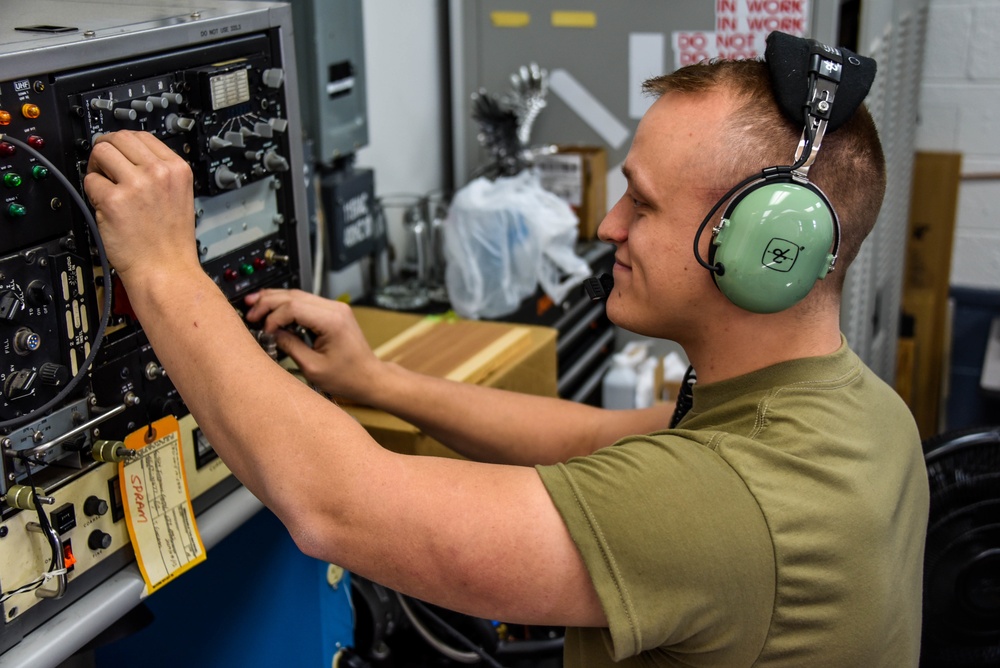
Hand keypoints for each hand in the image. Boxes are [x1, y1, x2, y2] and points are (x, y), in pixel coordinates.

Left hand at [83, 131, 199, 281]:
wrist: (167, 271)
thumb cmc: (171, 243)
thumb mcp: (179, 196)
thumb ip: (159, 173)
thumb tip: (129, 157)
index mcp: (178, 169)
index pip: (142, 136)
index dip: (124, 144)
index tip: (118, 153)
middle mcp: (159, 173)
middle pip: (119, 138)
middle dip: (107, 150)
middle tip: (104, 167)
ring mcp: (136, 185)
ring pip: (101, 152)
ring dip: (96, 167)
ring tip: (104, 186)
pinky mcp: (114, 200)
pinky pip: (90, 181)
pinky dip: (92, 192)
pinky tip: (105, 206)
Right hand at [244, 289, 382, 401]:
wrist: (369, 377)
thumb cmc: (348, 376)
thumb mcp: (313, 367)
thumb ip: (290, 346)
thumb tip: (271, 333)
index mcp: (332, 321)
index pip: (293, 307)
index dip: (273, 317)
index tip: (264, 330)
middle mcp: (335, 309)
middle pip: (294, 295)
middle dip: (268, 301)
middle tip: (250, 311)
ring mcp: (335, 308)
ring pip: (298, 295)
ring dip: (275, 299)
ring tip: (254, 304)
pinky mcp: (333, 312)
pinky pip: (306, 302)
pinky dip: (287, 304)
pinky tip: (273, 308)